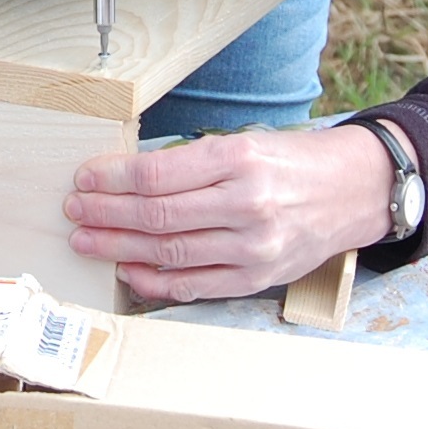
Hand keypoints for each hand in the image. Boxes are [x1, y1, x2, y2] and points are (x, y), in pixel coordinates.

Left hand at [63, 124, 395, 301]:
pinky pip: (194, 285)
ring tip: (87, 240)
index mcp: (240, 159)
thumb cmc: (292, 163)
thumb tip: (128, 178)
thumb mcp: (245, 143)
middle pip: (156, 215)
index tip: (84, 177)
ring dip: (118, 248)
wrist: (353, 192)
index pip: (157, 174)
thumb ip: (192, 163)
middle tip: (74, 211)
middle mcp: (247, 204)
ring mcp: (253, 246)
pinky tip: (127, 270)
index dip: (111, 178)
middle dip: (105, 213)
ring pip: (169, 252)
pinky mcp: (257, 277)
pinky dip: (154, 280)